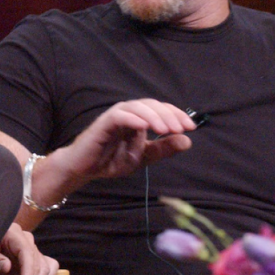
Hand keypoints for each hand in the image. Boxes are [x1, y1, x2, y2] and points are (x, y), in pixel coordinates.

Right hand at [54, 99, 196, 183]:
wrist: (84, 169)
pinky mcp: (103, 123)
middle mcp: (128, 114)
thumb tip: (187, 141)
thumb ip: (162, 149)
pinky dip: (133, 119)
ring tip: (165, 130)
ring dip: (153, 116)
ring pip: (136, 106)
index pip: (160, 109)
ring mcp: (115, 117)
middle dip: (168, 114)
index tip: (190, 127)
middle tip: (180, 128)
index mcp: (138, 119)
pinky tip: (144, 127)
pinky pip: (119, 115)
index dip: (176, 114)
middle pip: (151, 104)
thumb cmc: (110, 160)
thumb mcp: (143, 158)